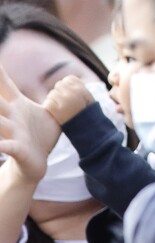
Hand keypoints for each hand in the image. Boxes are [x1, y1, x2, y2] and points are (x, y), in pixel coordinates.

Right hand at [0, 64, 60, 185]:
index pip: (4, 84)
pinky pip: (6, 146)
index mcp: (16, 106)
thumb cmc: (41, 135)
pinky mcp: (16, 148)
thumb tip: (62, 79)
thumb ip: (50, 94)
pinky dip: (1, 145)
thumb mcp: (47, 111)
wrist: (36, 163)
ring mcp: (11, 132)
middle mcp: (9, 117)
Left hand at [43, 76, 93, 125]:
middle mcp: (72, 93)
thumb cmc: (89, 113)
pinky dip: (51, 107)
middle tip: (64, 102)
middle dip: (61, 92)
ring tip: (62, 108)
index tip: (70, 93)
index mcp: (82, 88)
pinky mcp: (54, 109)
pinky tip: (57, 112)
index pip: (69, 79)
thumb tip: (66, 81)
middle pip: (59, 85)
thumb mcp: (89, 97)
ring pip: (52, 94)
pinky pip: (48, 102)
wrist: (88, 129)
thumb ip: (79, 88)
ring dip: (55, 99)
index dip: (68, 85)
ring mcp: (62, 101)